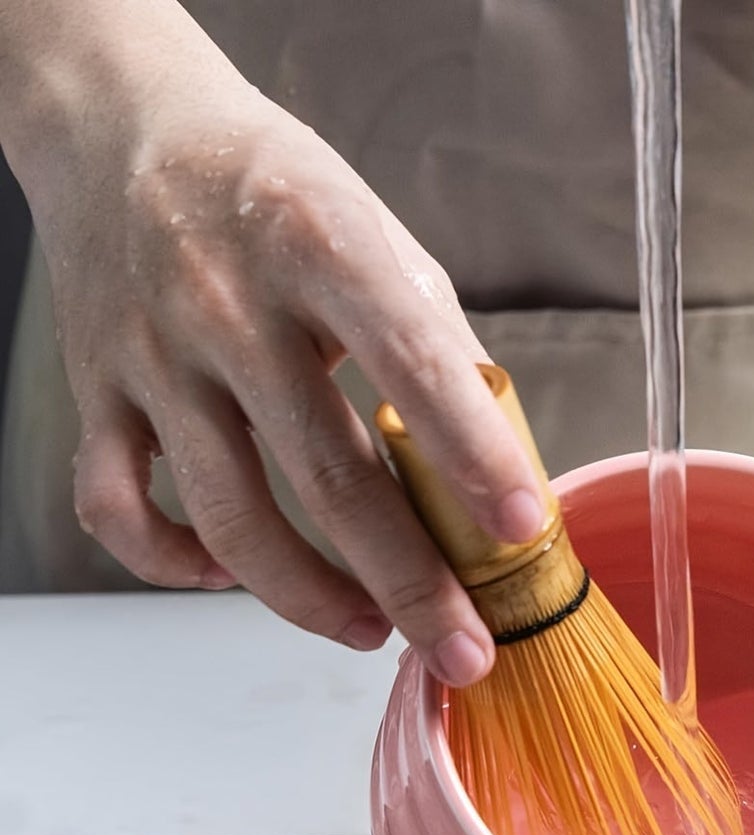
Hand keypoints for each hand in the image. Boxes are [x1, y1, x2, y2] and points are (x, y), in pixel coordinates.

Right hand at [12, 38, 539, 685]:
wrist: (125, 126)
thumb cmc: (275, 192)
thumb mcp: (378, 232)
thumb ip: (439, 341)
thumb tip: (500, 462)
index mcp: (318, 243)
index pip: (411, 362)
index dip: (472, 455)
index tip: (521, 529)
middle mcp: (226, 301)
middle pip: (328, 474)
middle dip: (409, 582)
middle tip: (465, 651)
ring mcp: (151, 353)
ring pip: (229, 513)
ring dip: (308, 598)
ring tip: (370, 631)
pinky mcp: (93, 390)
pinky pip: (118, 508)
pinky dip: (172, 563)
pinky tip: (227, 575)